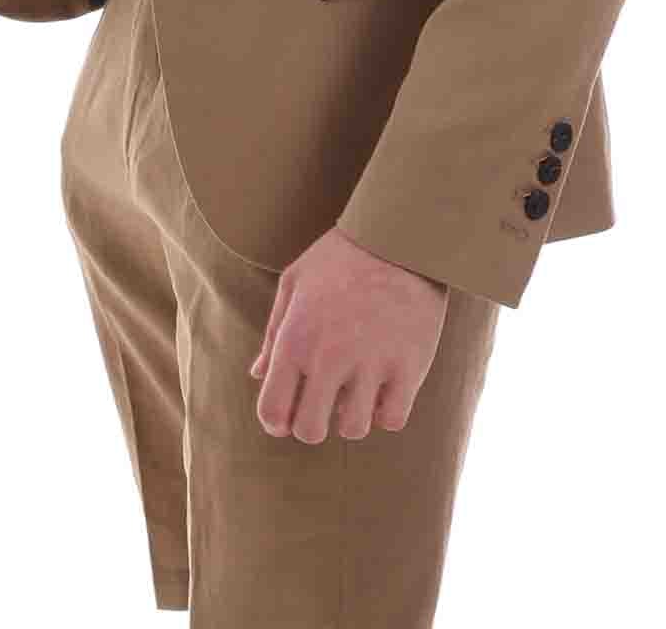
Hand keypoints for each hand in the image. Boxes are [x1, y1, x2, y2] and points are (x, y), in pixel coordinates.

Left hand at [248, 226, 448, 441]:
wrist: (399, 234)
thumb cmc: (341, 255)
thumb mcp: (295, 281)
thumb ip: (274, 332)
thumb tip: (258, 374)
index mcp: (296, 339)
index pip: (273, 411)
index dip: (277, 423)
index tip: (288, 416)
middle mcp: (329, 358)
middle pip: (310, 431)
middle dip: (312, 425)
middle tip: (324, 405)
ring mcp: (371, 364)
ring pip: (353, 430)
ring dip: (351, 418)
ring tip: (357, 392)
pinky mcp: (408, 366)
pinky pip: (392, 419)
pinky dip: (386, 412)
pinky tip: (385, 388)